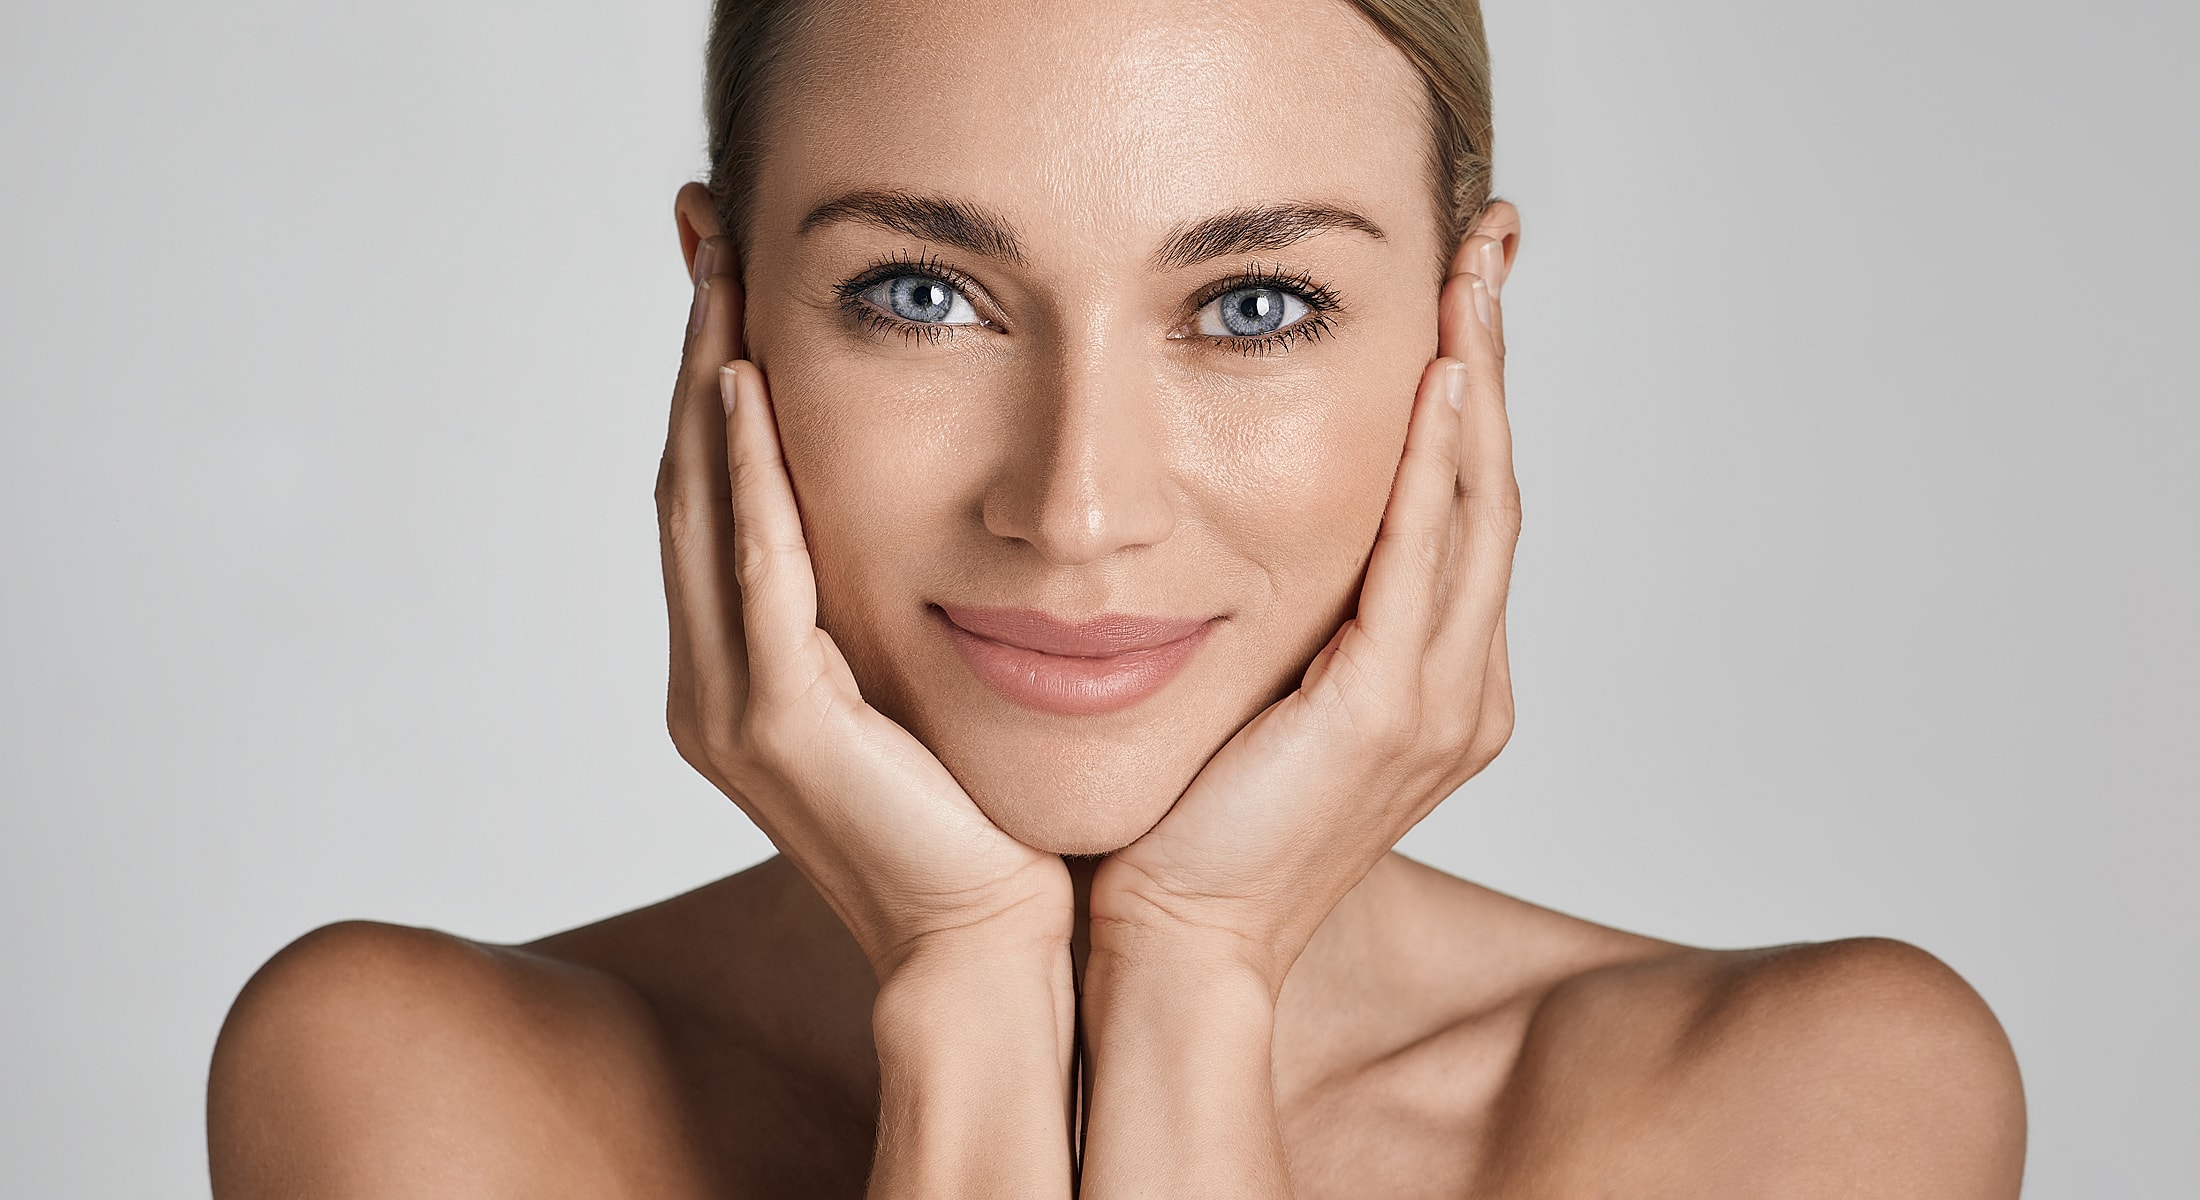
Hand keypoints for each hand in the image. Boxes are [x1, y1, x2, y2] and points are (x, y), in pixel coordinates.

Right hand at [657, 232, 1071, 978]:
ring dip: (707, 386)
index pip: (714, 498)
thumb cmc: (978, 821)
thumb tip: (924, 509)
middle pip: (688, 484)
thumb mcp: (920, 682)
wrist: (995, 945)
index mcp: (742, 676)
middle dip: (694, 354)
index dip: (709, 383)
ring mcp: (732, 709)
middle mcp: (714, 686)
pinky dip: (747, 479)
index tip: (727, 277)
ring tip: (721, 276)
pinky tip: (747, 389)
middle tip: (705, 235)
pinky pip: (757, 574)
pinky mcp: (781, 726)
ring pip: (702, 510)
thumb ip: (884, 604)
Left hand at [1089, 230, 1519, 988]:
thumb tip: (1257, 521)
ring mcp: (1438, 704)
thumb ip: (1295, 615)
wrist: (1172, 941)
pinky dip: (1433, 466)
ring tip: (1471, 273)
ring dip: (1477, 382)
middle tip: (1488, 241)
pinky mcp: (1389, 716)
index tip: (1460, 288)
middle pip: (1491, 487)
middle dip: (1492, 356)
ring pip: (1476, 507)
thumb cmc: (1192, 823)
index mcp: (1433, 680)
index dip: (1470, 392)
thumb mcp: (1260, 694)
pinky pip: (1422, 562)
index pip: (1464, 505)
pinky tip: (1433, 379)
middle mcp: (1461, 686)